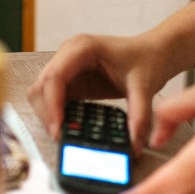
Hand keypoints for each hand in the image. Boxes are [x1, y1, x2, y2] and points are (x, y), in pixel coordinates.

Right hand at [27, 33, 165, 151]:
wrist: (153, 53)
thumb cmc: (147, 60)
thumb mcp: (144, 87)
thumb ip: (139, 116)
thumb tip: (133, 146)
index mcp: (82, 48)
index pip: (55, 76)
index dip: (52, 104)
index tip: (58, 129)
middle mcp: (68, 54)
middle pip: (41, 85)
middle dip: (47, 113)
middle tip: (61, 137)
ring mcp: (67, 66)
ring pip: (41, 92)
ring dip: (48, 114)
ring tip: (65, 135)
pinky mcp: (71, 80)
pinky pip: (53, 98)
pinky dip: (56, 114)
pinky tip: (70, 128)